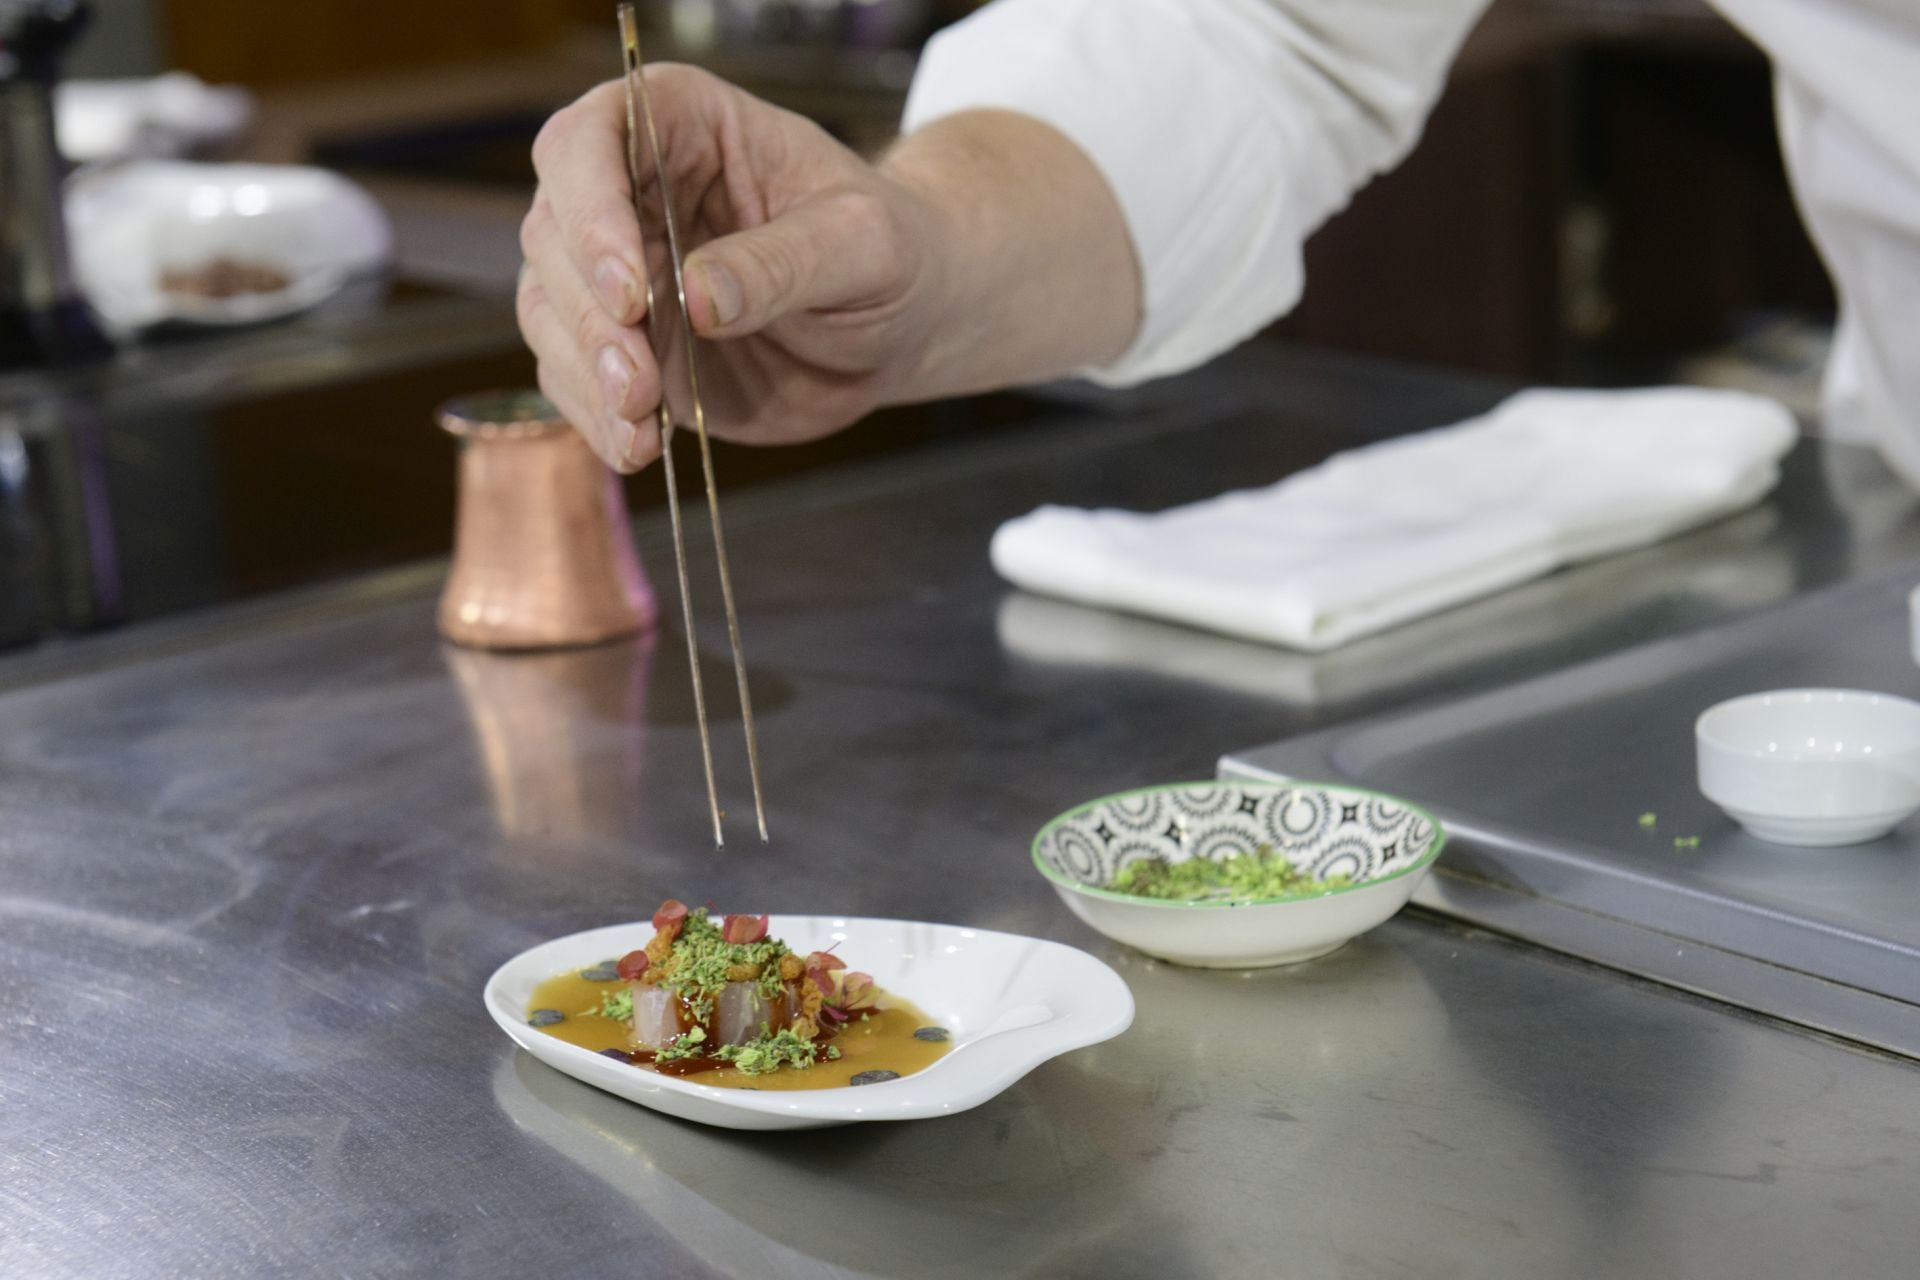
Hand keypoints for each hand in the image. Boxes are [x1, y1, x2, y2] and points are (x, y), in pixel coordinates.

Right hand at [517, 66, 946, 471]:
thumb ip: (784, 262)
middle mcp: (632, 191)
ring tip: (642, 423)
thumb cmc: (893, 251)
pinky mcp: (629, 346)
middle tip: (641, 382)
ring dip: (585, 375)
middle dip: (588, 318)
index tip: (632, 295)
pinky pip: (577, 378)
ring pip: (551, 311)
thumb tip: (699, 296)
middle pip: (553, 236)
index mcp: (682, 125)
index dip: (590, 214)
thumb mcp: (864, 243)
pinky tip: (641, 445)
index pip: (587, 143)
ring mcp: (622, 273)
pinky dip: (597, 417)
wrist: (904, 321)